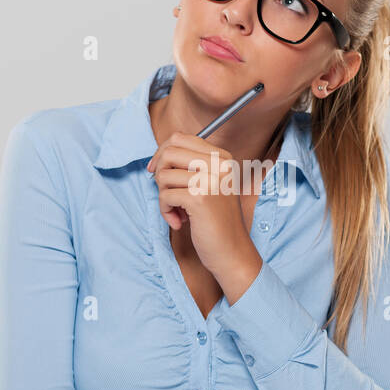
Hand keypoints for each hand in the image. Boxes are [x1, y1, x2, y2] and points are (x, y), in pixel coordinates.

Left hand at [146, 132, 261, 294]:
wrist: (232, 251)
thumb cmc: (218, 221)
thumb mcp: (210, 185)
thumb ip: (191, 167)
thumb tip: (158, 157)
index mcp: (223, 158)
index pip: (181, 138)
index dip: (162, 153)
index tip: (156, 170)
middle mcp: (220, 164)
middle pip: (169, 151)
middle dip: (159, 173)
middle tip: (166, 193)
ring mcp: (211, 180)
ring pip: (164, 175)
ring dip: (163, 196)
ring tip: (177, 211)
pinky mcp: (199, 198)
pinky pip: (165, 195)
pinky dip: (166, 210)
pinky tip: (179, 221)